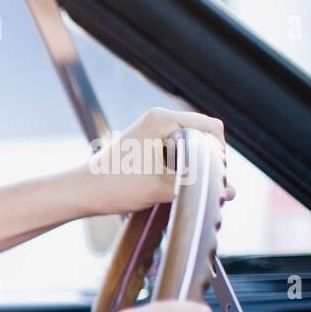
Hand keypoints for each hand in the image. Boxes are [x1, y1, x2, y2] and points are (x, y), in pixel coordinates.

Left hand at [88, 107, 235, 213]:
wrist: (81, 193)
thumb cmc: (114, 186)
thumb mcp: (162, 188)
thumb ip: (198, 187)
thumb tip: (230, 192)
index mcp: (163, 119)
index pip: (211, 128)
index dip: (220, 154)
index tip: (217, 177)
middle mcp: (158, 119)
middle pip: (203, 136)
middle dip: (209, 161)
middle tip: (208, 186)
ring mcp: (151, 131)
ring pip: (190, 146)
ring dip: (195, 166)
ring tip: (189, 187)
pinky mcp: (146, 144)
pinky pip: (176, 152)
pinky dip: (181, 168)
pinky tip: (176, 185)